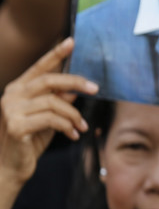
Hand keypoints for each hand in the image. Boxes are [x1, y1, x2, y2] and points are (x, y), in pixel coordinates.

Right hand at [0, 38, 97, 185]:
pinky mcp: (16, 126)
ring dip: (74, 114)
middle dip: (76, 82)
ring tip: (81, 126)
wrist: (11, 167)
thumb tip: (75, 88)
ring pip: (54, 102)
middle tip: (95, 88)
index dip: (56, 54)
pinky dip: (67, 125)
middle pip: (49, 80)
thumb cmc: (30, 141)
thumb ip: (58, 101)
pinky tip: (72, 134)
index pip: (39, 67)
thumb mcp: (48, 117)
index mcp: (18, 89)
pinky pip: (51, 119)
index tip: (71, 41)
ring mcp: (11, 110)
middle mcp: (12, 95)